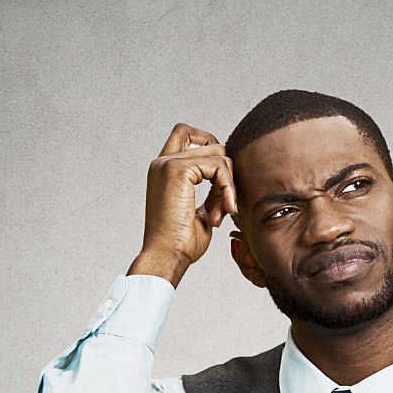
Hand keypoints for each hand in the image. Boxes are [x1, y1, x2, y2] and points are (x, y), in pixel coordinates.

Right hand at [128, 124, 237, 286]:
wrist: (166, 257)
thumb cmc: (180, 243)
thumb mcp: (201, 213)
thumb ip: (212, 192)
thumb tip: (229, 180)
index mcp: (163, 170)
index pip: (188, 135)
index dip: (211, 150)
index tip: (219, 187)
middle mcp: (162, 162)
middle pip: (209, 141)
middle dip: (225, 170)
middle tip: (224, 203)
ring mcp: (168, 164)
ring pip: (218, 153)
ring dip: (228, 183)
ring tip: (221, 212)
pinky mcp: (178, 170)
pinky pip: (219, 165)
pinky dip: (227, 188)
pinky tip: (223, 210)